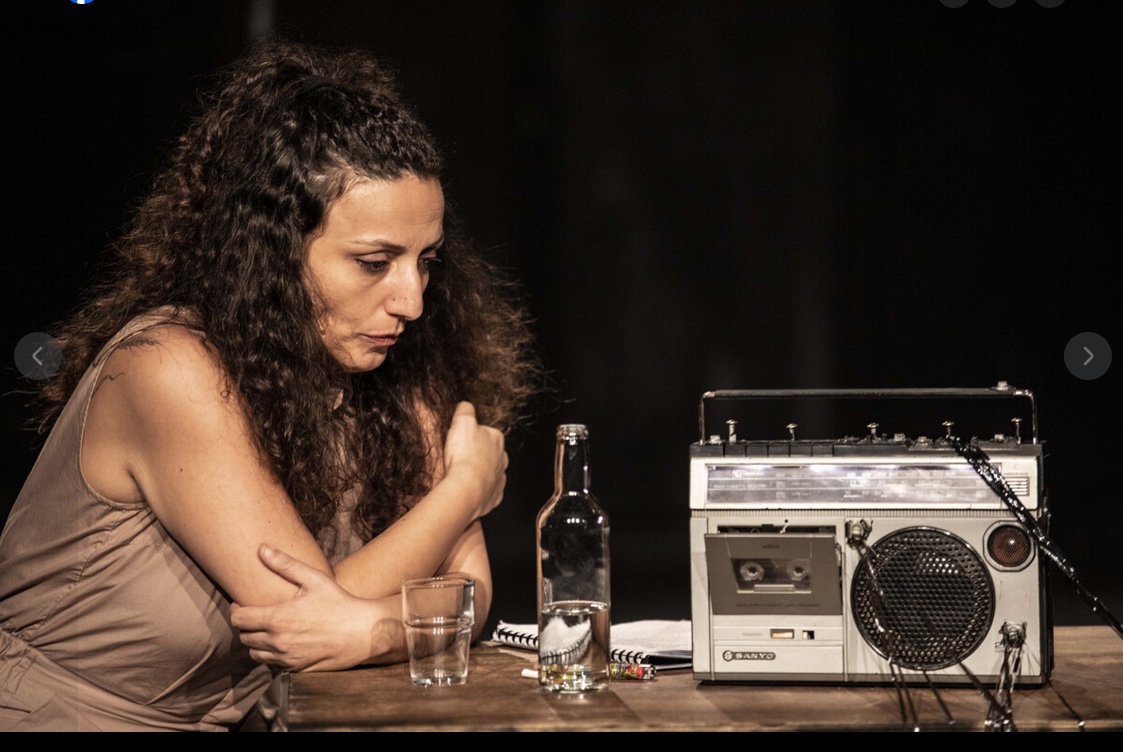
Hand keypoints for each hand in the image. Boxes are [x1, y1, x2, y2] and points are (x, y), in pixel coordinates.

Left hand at [230, 545, 404, 670]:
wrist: (363, 633)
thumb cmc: (339, 603)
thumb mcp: (314, 579)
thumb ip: (285, 565)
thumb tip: (262, 549)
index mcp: (277, 619)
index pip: (239, 619)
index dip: (236, 610)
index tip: (241, 604)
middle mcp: (277, 642)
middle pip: (244, 638)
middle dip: (246, 626)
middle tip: (256, 616)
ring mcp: (286, 659)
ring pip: (255, 654)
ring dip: (256, 643)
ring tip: (267, 631)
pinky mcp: (296, 670)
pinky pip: (272, 665)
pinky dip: (271, 655)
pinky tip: (283, 644)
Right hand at [441, 401, 506, 518]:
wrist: (466, 489)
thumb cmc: (464, 457)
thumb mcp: (462, 423)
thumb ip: (465, 410)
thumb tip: (466, 405)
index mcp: (496, 439)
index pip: (485, 432)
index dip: (470, 435)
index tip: (459, 440)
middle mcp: (502, 458)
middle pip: (488, 452)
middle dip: (476, 454)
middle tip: (458, 457)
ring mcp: (499, 478)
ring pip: (489, 471)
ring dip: (478, 472)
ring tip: (461, 474)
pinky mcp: (494, 496)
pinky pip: (487, 490)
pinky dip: (479, 489)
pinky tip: (467, 488)